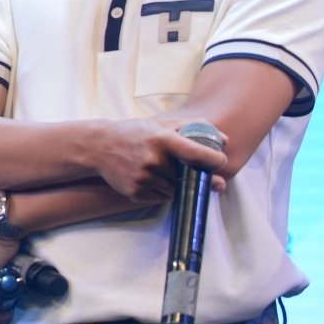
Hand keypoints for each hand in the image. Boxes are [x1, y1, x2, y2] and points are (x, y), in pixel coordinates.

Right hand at [92, 119, 228, 201]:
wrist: (99, 146)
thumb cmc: (134, 133)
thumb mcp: (160, 125)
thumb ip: (193, 128)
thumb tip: (224, 140)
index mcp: (162, 139)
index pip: (197, 154)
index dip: (215, 160)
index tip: (221, 161)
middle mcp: (153, 159)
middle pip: (189, 176)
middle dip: (198, 176)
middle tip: (204, 176)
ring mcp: (143, 178)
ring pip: (176, 190)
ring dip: (179, 185)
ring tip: (171, 174)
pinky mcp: (135, 192)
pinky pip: (161, 198)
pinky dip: (164, 192)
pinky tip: (156, 180)